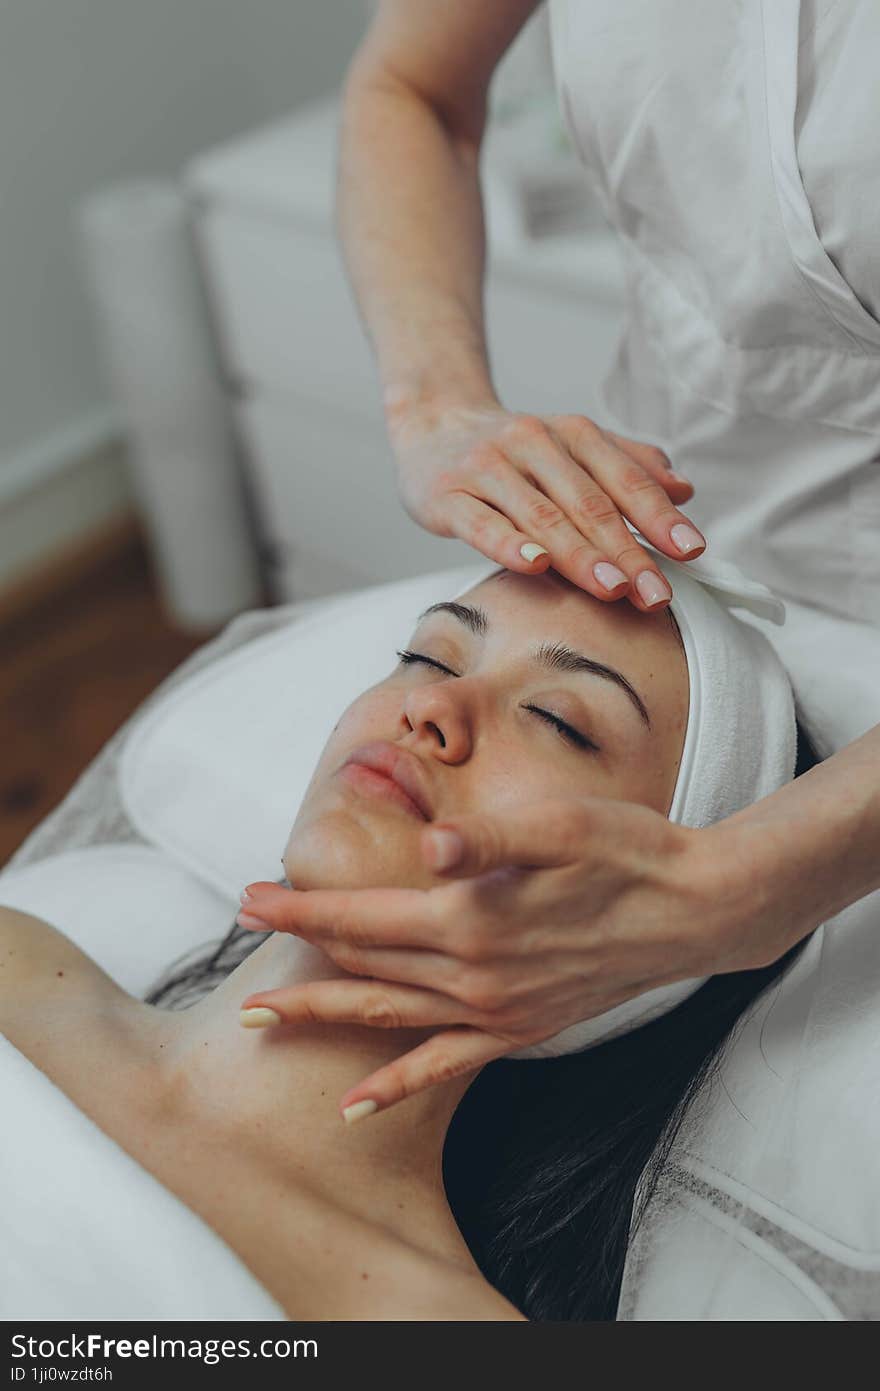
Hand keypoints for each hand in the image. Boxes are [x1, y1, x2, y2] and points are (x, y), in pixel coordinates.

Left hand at [235, 797, 764, 1120]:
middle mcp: (473, 974)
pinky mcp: (521, 1029)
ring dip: (323, 1011)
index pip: (362, 914)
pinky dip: (396, 1084)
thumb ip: (487, 839)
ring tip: (264, 1019)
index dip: (302, 906)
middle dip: (298, 947)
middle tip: (242, 929)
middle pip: (363, 963)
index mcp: (471, 918)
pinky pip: (443, 1066)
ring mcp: (496, 1011)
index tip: (250, 898)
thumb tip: (433, 845)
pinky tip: (358, 1103)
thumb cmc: (628, 852)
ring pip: (388, 1015)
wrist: (695, 910)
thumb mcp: (560, 827)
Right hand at [387, 399, 704, 611]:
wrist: (432, 426)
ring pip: (541, 515)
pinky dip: (509, 544)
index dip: (659, 515)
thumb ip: (628, 465)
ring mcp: (487, 468)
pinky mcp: (448, 495)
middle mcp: (532, 443)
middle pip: (588, 503)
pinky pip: (481, 522)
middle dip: (627, 551)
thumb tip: (685, 490)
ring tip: (614, 589)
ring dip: (580, 555)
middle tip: (657, 594)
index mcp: (572, 433)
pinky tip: (534, 566)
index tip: (691, 551)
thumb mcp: (573, 447)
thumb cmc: (513, 452)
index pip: (623, 478)